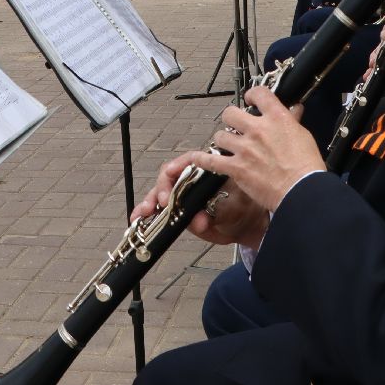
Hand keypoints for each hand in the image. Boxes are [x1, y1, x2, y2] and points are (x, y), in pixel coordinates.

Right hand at [131, 152, 267, 249]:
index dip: (176, 170)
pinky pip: (160, 207)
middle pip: (169, 176)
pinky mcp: (177, 207)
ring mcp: (183, 192)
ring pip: (161, 191)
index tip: (171, 180)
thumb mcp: (233, 209)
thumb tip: (199, 221)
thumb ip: (216, 214)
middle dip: (160, 189)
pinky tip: (137, 218)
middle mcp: (192, 177)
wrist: (246, 223)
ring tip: (144, 212)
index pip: (187, 161)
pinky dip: (148, 211)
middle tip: (159, 202)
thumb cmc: (244, 208)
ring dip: (150, 201)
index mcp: (207, 167)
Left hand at [189, 87, 325, 214]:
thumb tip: (295, 109)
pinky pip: (211, 161)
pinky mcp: (236, 167)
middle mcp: (257, 129)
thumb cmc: (307, 166)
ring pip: (220, 135)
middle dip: (232, 118)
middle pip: (231, 112)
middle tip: (236, 125)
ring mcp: (244, 148)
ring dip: (223, 140)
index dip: (252, 95)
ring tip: (228, 145)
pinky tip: (198, 158)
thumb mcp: (303, 136)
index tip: (250, 100)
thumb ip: (292, 121)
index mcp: (276, 118)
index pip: (259, 93)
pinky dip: (202, 159)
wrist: (302, 190)